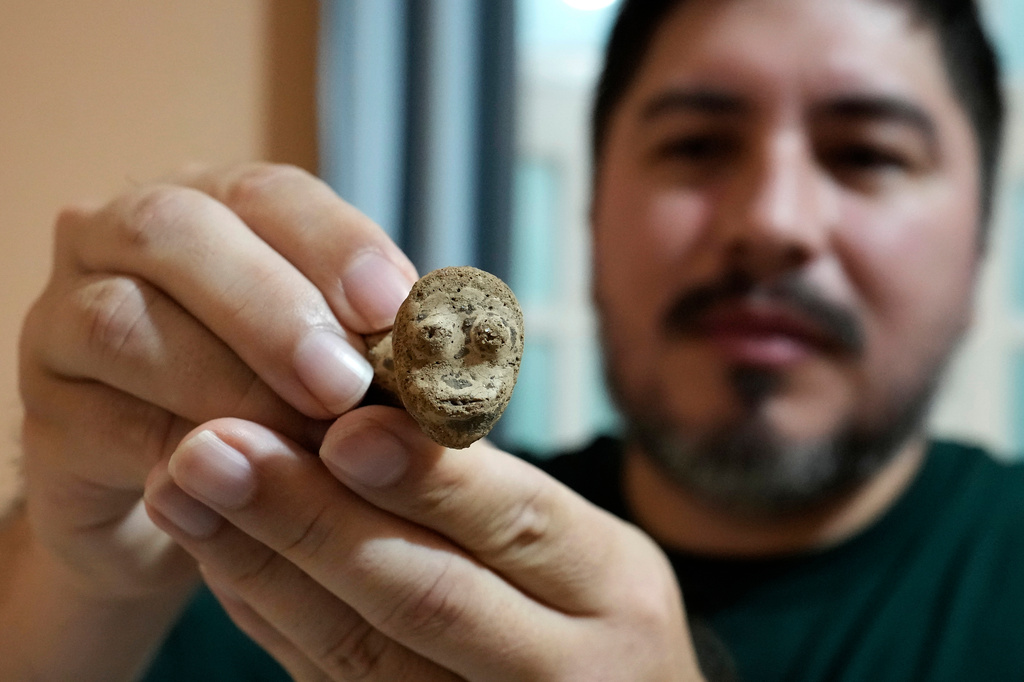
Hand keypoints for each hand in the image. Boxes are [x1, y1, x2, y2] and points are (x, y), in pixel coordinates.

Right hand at [17, 163, 417, 599]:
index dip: (334, 243)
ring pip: (123, 323)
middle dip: (270, 307)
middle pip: (176, 233)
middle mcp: (126, 241)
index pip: (270, 195)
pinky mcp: (46, 415)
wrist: (187, 496)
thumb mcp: (334, 365)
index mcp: (215, 207)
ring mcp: (67, 320)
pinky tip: (244, 483)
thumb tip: (444, 355)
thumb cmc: (280, 408)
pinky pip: (102, 422)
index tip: (394, 305)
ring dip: (227, 383)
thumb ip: (372, 344)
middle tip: (343, 383)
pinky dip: (183, 453)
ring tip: (306, 442)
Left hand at [144, 407, 703, 680]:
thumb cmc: (589, 613)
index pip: (521, 522)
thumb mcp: (582, 550)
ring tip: (184, 494)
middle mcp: (568, 666)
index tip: (338, 426)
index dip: (426, 478)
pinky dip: (272, 620)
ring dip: (264, 568)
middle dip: (312, 520)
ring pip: (364, 655)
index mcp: (613, 587)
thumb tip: (364, 401)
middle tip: (213, 448)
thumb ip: (491, 494)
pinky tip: (220, 558)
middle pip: (430, 596)